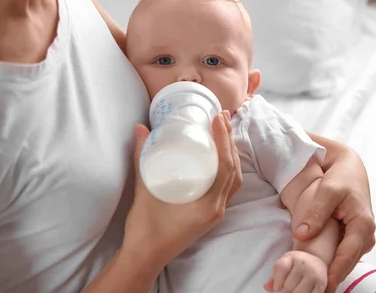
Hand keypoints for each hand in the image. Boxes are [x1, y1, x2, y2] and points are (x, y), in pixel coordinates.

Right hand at [121, 111, 241, 268]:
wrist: (144, 256)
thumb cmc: (145, 229)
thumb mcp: (143, 191)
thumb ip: (141, 158)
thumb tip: (141, 129)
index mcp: (207, 205)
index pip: (226, 167)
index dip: (224, 140)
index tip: (219, 119)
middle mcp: (217, 209)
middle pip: (234, 170)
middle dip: (230, 141)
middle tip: (222, 118)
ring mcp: (215, 213)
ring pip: (233, 179)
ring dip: (231, 154)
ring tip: (222, 132)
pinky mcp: (209, 214)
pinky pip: (226, 187)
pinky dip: (226, 168)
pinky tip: (217, 156)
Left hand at [264, 251, 327, 292]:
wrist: (317, 262)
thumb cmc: (296, 265)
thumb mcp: (285, 264)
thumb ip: (275, 275)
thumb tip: (267, 287)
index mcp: (293, 257)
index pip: (280, 268)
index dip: (276, 281)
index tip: (277, 287)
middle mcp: (305, 264)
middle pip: (288, 285)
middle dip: (288, 288)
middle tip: (293, 284)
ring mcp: (314, 275)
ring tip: (298, 288)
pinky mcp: (321, 286)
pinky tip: (304, 290)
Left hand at [294, 139, 375, 292]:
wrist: (349, 167)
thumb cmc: (340, 176)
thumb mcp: (327, 190)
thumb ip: (316, 212)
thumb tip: (302, 235)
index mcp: (363, 224)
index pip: (347, 256)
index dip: (335, 273)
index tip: (322, 287)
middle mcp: (366, 234)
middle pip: (348, 263)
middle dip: (333, 277)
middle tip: (314, 291)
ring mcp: (361, 236)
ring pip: (346, 260)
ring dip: (332, 271)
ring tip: (314, 284)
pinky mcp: (354, 235)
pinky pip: (344, 253)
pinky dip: (333, 261)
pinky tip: (319, 269)